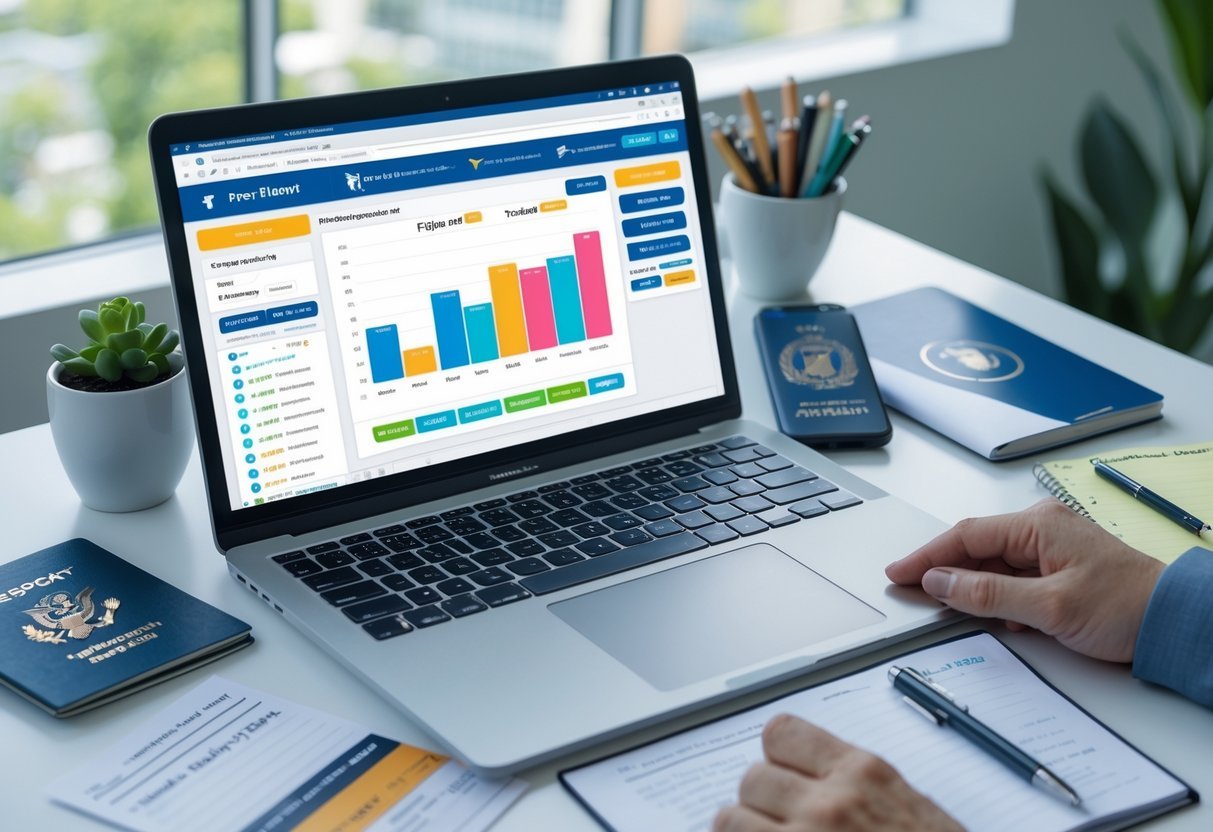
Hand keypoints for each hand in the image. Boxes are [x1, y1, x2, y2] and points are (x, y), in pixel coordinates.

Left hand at [712, 714, 960, 831]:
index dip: (775, 759)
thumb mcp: (908, 810)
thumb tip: (801, 782)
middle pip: (752, 779)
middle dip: (760, 805)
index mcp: (864, 775)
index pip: (781, 734)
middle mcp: (831, 805)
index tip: (780, 776)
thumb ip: (854, 790)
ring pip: (730, 819)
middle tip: (779, 828)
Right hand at [886, 499, 1164, 661]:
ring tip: (953, 610)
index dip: (926, 557)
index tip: (897, 573)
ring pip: (991, 566)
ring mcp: (1049, 548)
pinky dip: (998, 597)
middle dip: (944, 573)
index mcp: (1036, 525)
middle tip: (912, 593)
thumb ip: (988, 593)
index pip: (965, 536)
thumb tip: (940, 582)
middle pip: (974, 549)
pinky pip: (1012, 578)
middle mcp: (1040, 529)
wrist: (1174, 621)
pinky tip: (1002, 618)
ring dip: (973, 589)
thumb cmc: (1126, 605)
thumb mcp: (1049, 606)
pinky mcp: (1057, 568)